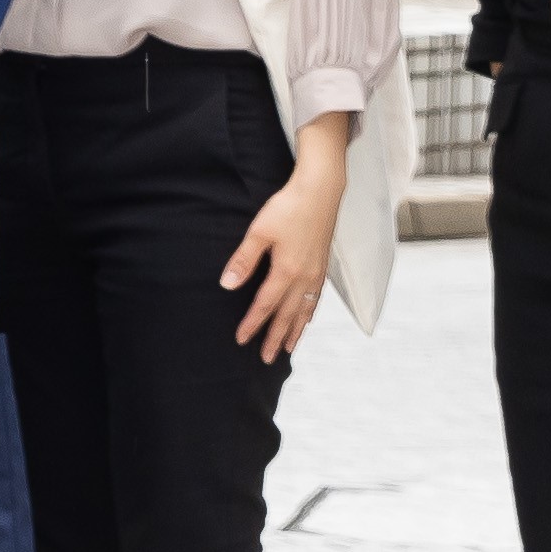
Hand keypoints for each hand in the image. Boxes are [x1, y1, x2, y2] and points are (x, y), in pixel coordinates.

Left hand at [224, 124, 350, 354]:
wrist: (321, 192)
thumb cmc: (288, 208)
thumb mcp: (259, 232)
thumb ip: (243, 260)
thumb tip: (227, 286)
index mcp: (287, 272)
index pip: (266, 306)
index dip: (253, 324)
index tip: (241, 340)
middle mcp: (305, 278)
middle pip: (288, 316)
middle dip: (276, 338)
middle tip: (265, 359)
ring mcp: (317, 274)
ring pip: (305, 311)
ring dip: (295, 331)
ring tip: (288, 349)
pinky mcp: (323, 266)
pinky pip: (316, 300)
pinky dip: (310, 314)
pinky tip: (307, 319)